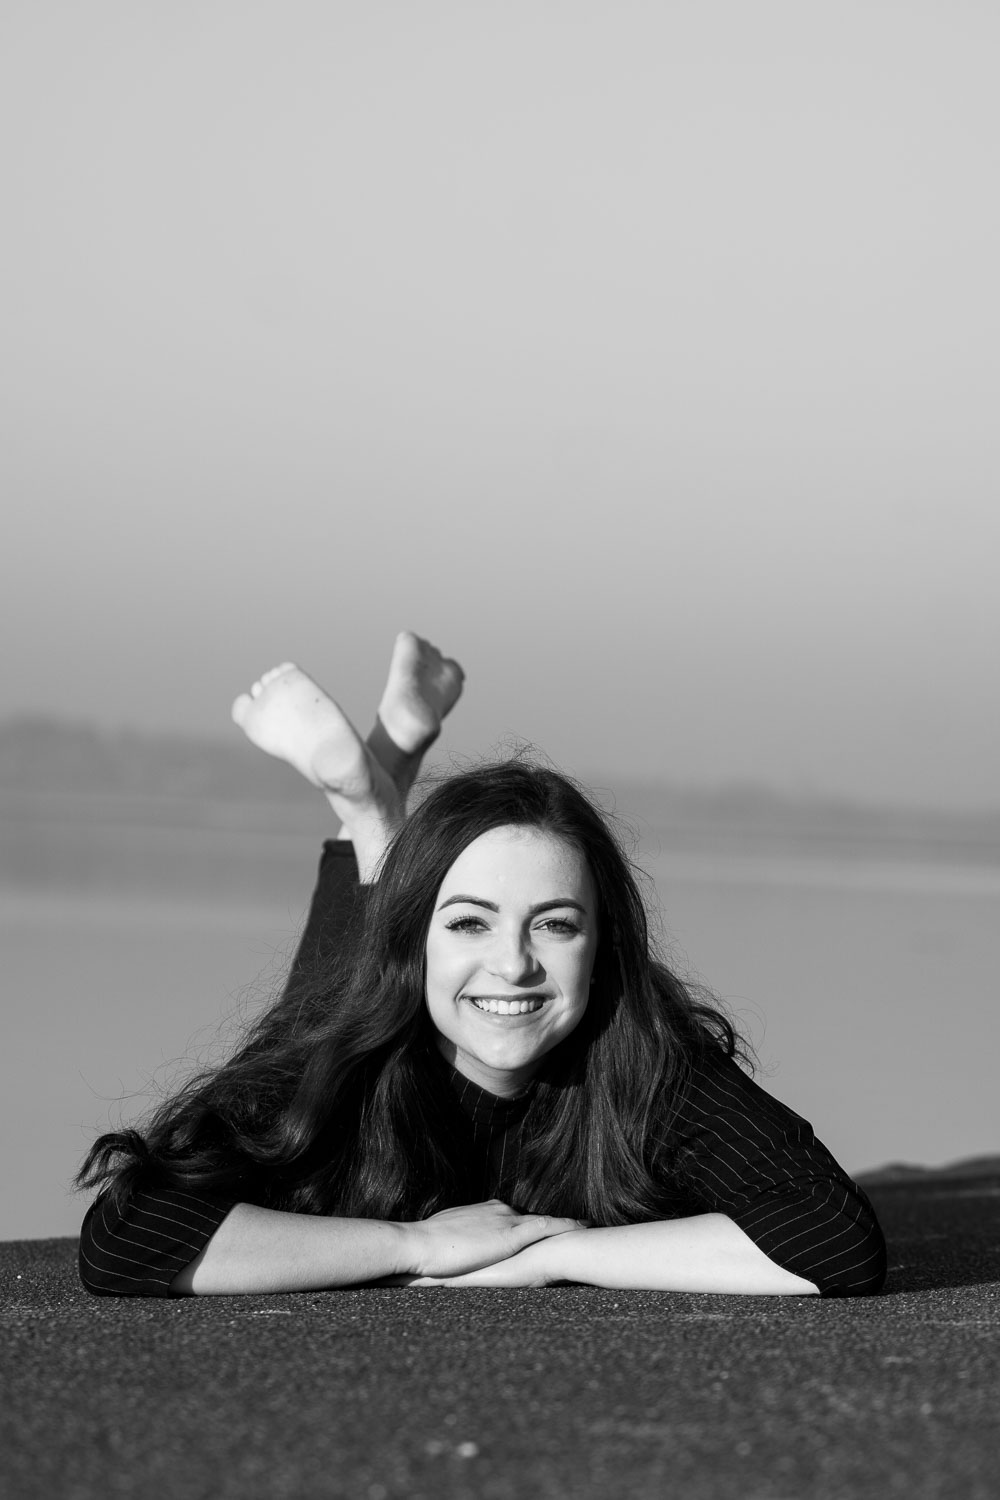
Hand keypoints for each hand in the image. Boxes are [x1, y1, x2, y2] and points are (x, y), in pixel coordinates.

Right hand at [400, 1199, 584, 1279]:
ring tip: (588, 1226)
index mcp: (483, 1211)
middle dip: (550, 1225)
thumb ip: (459, 1241)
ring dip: (566, 1225)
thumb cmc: (426, 1246)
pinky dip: (567, 1226)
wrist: (420, 1244)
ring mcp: (506, 1219)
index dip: (526, 1223)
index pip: (511, 1216)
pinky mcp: (511, 1235)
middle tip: (575, 1227)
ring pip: (544, 1220)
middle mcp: (498, 1210)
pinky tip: (584, 1228)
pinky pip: (547, 1227)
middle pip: (530, 1217)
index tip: (540, 1228)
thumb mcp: (446, 1238)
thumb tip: (457, 1251)